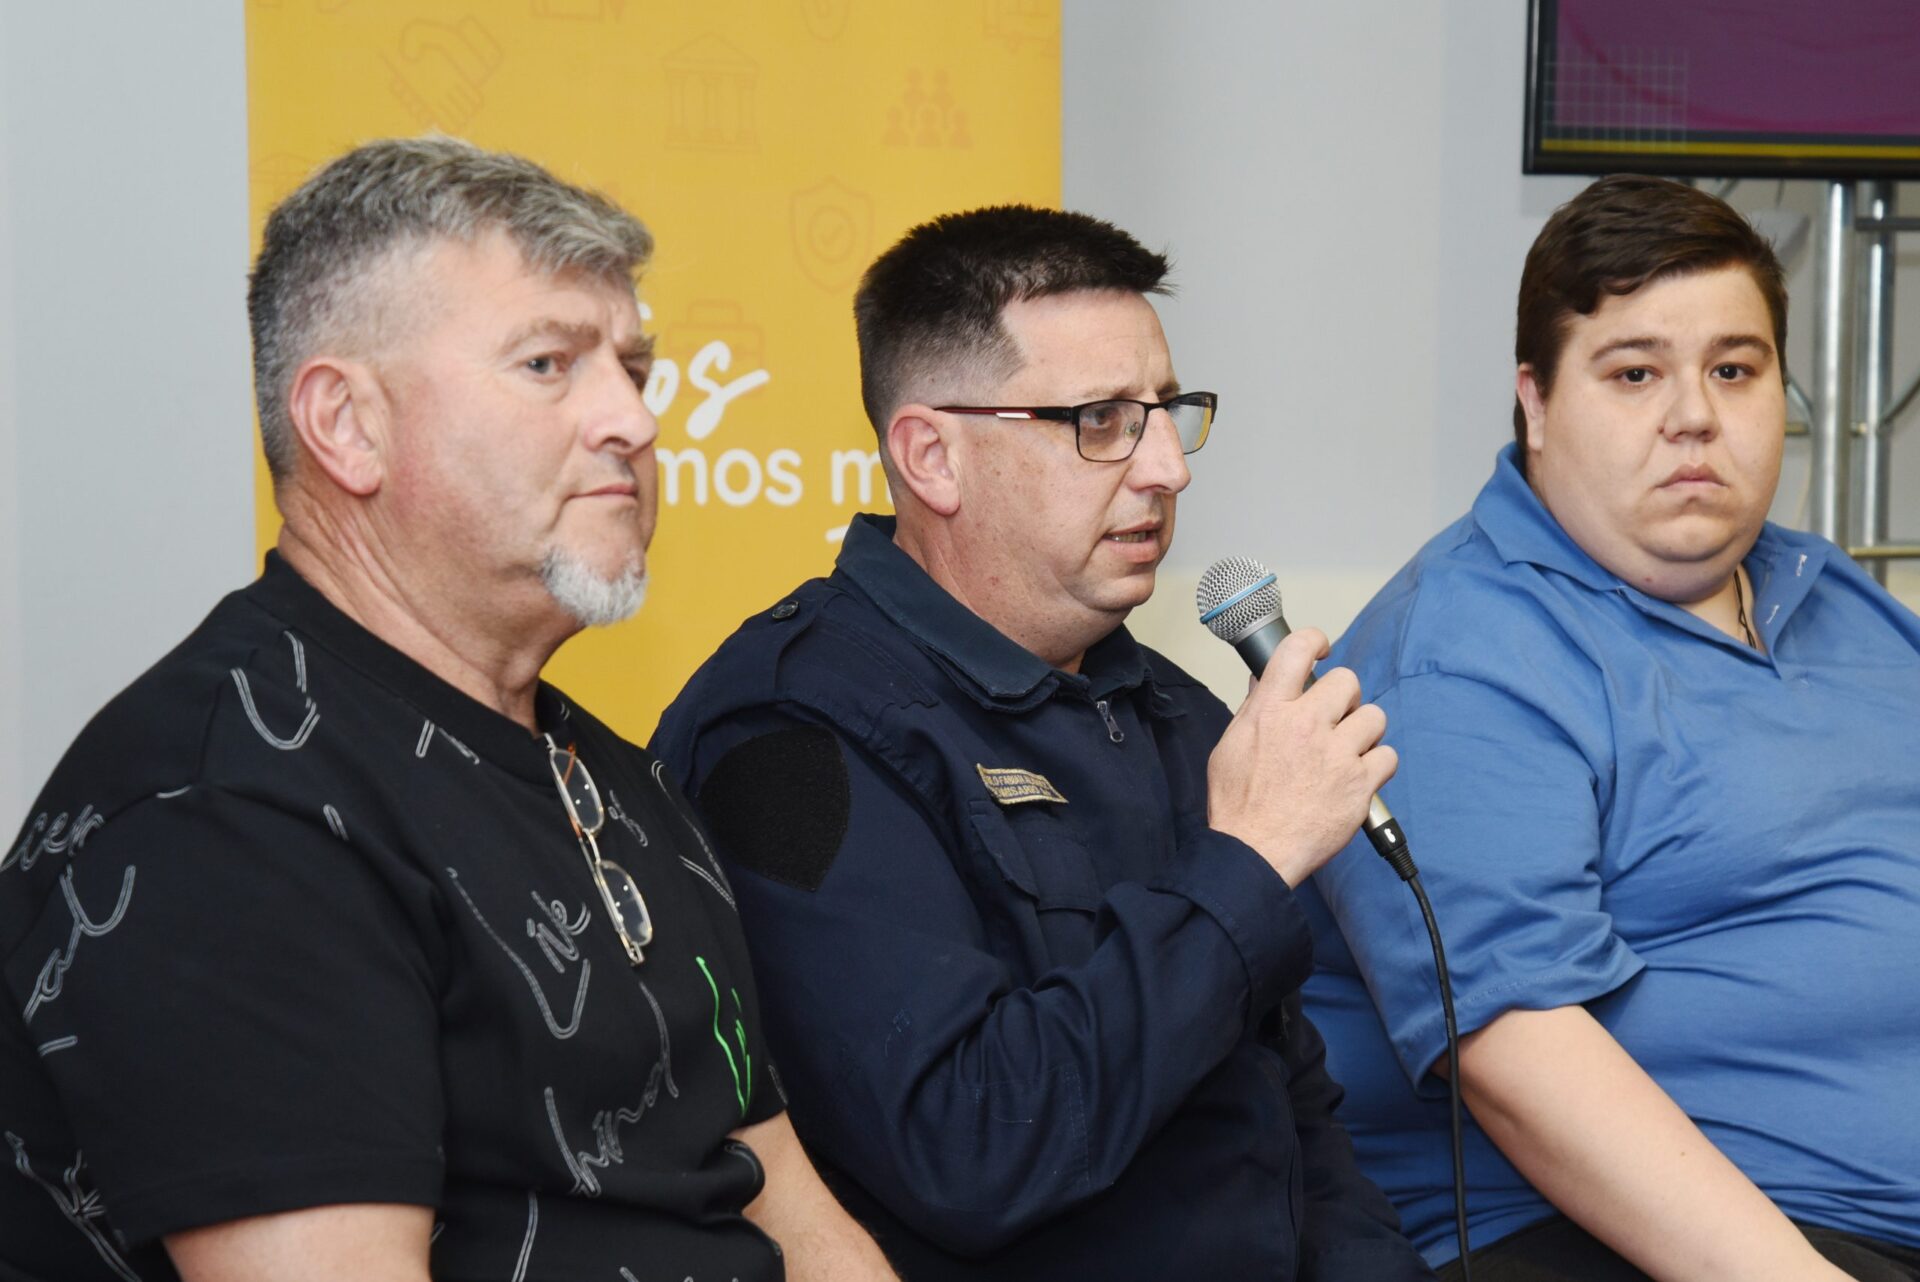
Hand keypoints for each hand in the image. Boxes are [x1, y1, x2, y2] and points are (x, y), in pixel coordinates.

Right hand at [1206, 627, 1395, 885]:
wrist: (1254, 852)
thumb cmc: (1239, 806)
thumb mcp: (1230, 746)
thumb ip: (1253, 710)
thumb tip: (1265, 682)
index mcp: (1270, 711)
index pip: (1297, 649)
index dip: (1315, 641)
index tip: (1322, 650)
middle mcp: (1305, 725)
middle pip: (1347, 682)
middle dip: (1344, 698)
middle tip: (1335, 719)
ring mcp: (1336, 754)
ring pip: (1374, 717)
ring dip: (1364, 732)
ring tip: (1348, 751)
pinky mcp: (1360, 784)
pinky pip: (1388, 756)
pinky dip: (1377, 766)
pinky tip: (1359, 777)